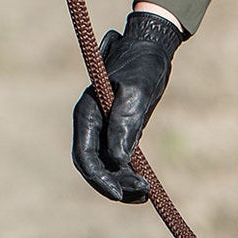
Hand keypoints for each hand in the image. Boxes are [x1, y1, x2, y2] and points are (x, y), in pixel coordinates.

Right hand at [71, 10, 183, 202]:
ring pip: (106, 164)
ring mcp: (105, 125)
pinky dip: (128, 173)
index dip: (99, 177)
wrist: (152, 44)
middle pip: (93, 163)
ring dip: (122, 181)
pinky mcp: (119, 127)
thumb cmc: (142, 63)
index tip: (119, 193)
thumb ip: (125, 123)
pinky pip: (118, 158)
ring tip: (146, 191)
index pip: (85, 154)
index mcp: (88, 110)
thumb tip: (119, 159)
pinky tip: (144, 183)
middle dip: (111, 183)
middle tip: (139, 193)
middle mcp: (93, 120)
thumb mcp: (136, 91)